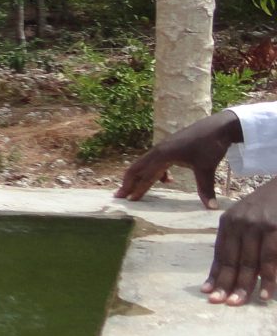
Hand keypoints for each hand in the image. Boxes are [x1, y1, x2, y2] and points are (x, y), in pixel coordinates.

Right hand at [114, 111, 239, 206]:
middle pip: (137, 168)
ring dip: (139, 178)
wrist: (217, 127)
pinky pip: (155, 162)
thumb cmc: (210, 146)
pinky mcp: (169, 147)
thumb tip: (212, 209)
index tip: (128, 201)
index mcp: (163, 155)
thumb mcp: (206, 168)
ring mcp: (163, 148)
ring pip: (144, 165)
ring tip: (135, 190)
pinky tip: (167, 180)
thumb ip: (205, 188)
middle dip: (128, 183)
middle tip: (119, 196)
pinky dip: (155, 172)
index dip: (137, 189)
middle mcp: (158, 151)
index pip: (146, 176)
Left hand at [204, 180, 276, 304]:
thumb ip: (240, 239)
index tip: (208, 292)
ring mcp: (258, 226)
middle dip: (225, 284)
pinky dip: (268, 278)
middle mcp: (239, 223)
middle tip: (219, 303)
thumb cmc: (270, 205)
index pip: (220, 253)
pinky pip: (270, 258)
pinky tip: (265, 293)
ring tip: (238, 303)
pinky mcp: (275, 228)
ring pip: (249, 262)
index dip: (215, 274)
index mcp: (228, 221)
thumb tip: (232, 269)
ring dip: (245, 285)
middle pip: (231, 260)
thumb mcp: (249, 217)